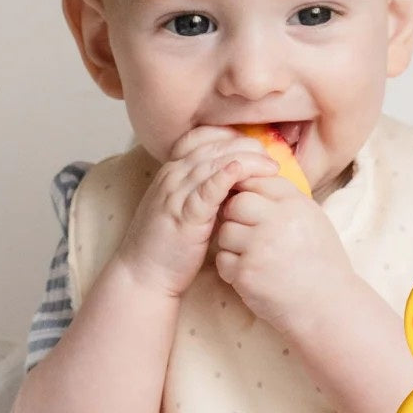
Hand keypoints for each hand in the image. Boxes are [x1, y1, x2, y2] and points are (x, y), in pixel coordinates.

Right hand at [114, 127, 278, 297]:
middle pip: (213, 146)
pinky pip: (207, 188)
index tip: (255, 148)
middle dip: (246, 146)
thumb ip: (206, 194)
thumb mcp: (185, 210)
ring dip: (246, 160)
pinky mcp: (184, 215)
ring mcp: (176, 194)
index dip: (231, 137)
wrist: (142, 275)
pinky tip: (242, 171)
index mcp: (172, 172)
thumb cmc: (167, 246)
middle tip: (270, 156)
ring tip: (270, 166)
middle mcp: (172, 176)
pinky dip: (225, 176)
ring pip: (214, 162)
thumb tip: (237, 186)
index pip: (202, 138)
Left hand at [214, 175, 354, 331]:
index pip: (258, 181)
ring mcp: (259, 247)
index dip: (249, 193)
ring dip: (233, 244)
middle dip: (236, 217)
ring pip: (225, 231)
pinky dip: (232, 268)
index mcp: (296, 204)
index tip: (252, 209)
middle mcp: (278, 221)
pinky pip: (223, 259)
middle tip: (249, 234)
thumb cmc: (321, 264)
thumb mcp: (313, 220)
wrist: (328, 307)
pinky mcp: (246, 272)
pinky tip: (252, 275)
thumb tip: (250, 181)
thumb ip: (285, 200)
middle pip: (236, 203)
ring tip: (254, 257)